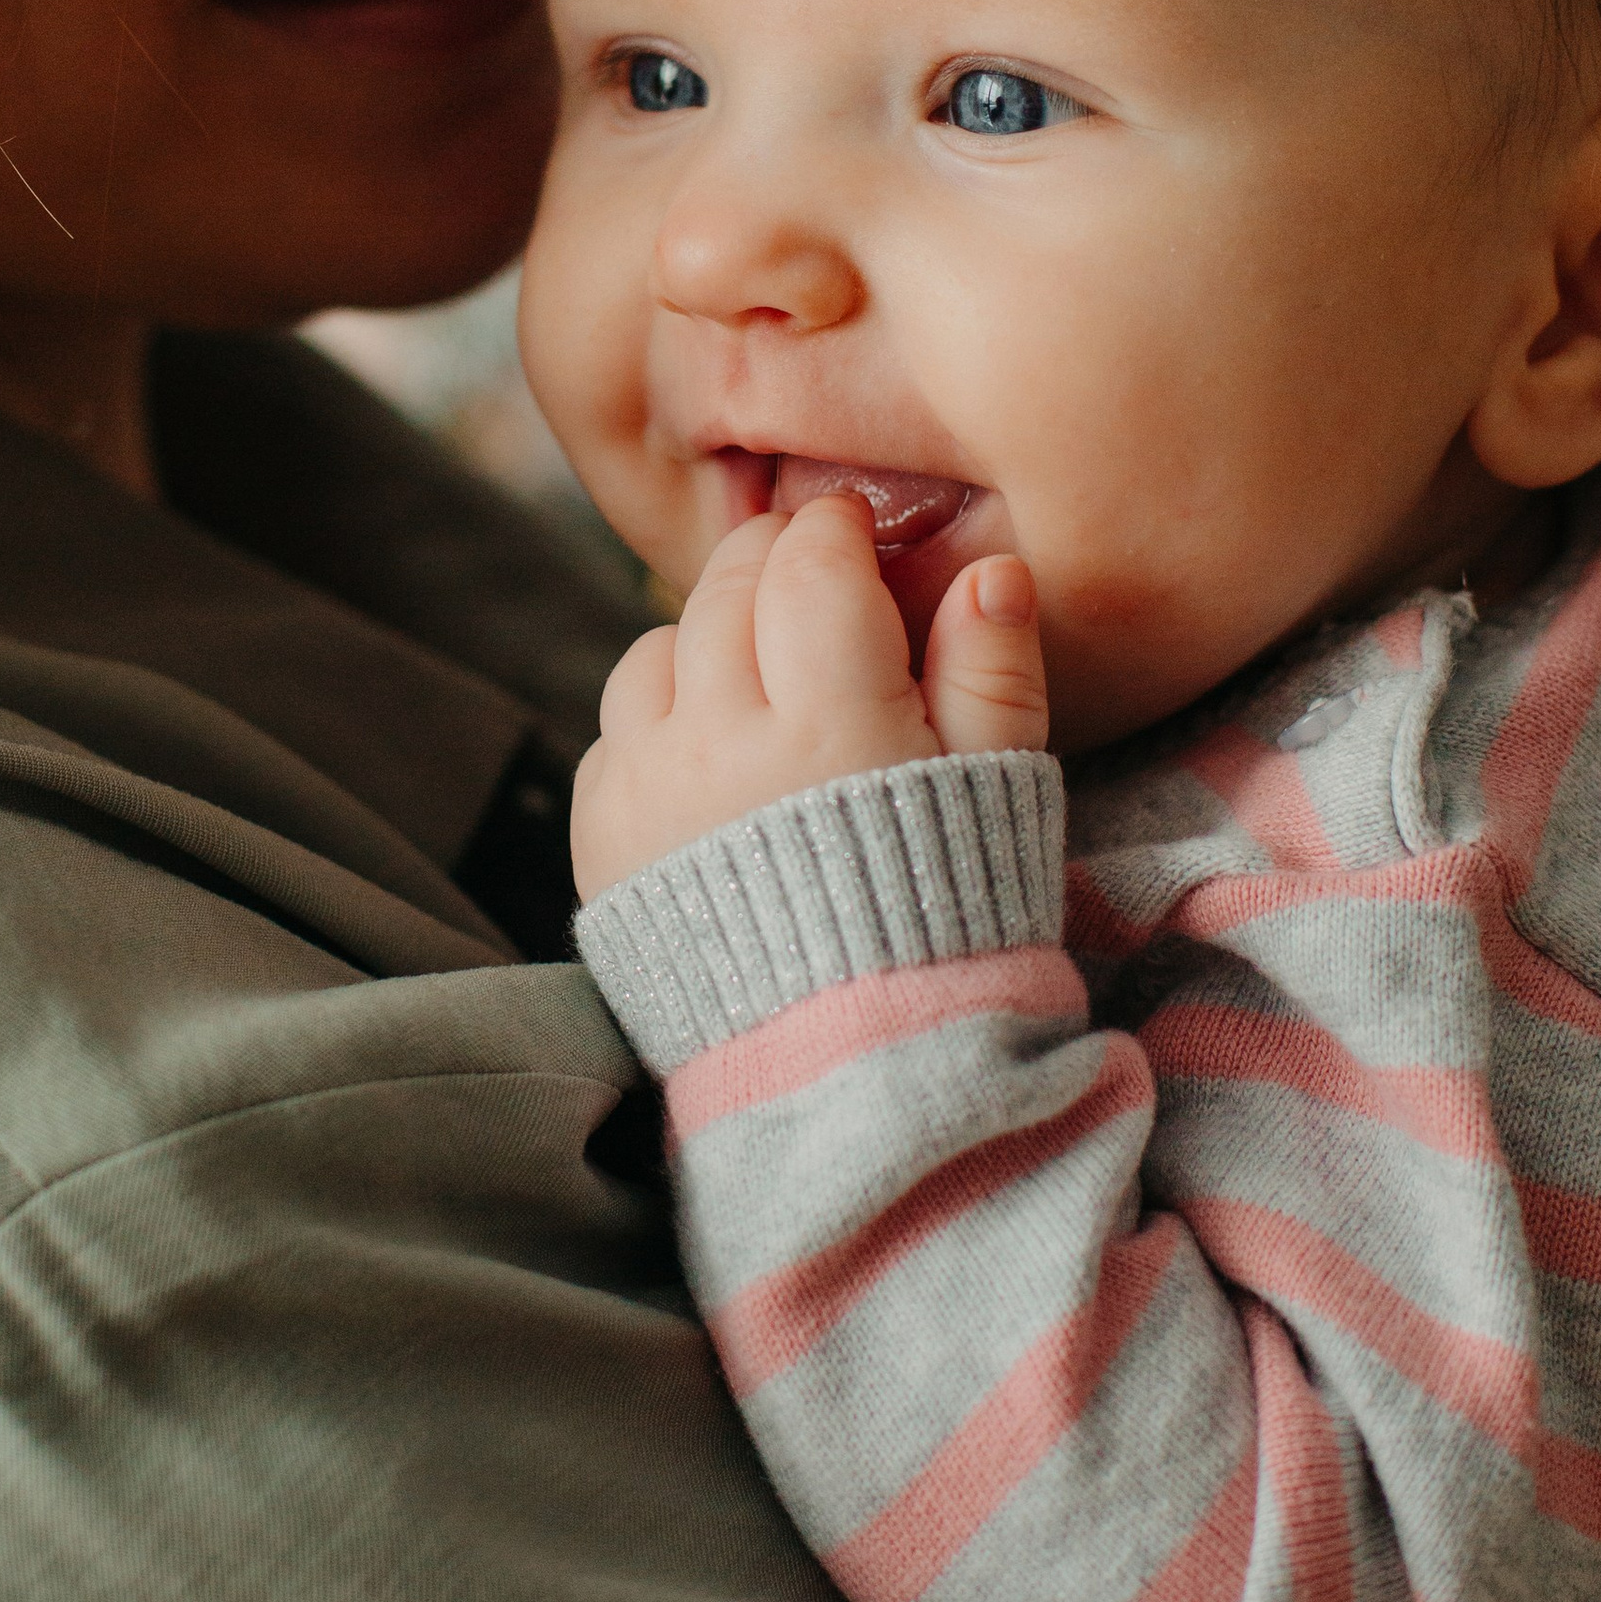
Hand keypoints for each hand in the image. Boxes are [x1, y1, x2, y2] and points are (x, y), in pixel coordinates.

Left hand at [572, 492, 1048, 899]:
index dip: (835, 531)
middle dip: (769, 559)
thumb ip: (993, 672)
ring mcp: (649, 790)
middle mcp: (721, 744)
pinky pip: (613, 730)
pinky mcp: (603, 837)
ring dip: (706, 633)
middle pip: (726, 591)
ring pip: (655, 648)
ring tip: (761, 662)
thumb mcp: (997, 791)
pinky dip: (658, 714)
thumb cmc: (950, 921)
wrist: (856, 1070)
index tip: (855, 531)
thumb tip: (993, 570)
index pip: (811, 564)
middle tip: (809, 570)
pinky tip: (714, 744)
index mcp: (832, 723)